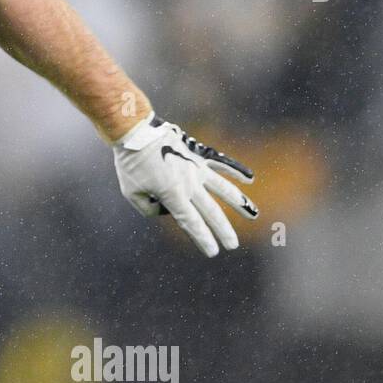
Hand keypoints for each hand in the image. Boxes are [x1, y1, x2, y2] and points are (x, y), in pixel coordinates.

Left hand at [112, 112, 257, 256]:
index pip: (191, 222)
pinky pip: (220, 163)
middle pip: (210, 212)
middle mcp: (189, 183)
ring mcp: (196, 168)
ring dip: (239, 204)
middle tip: (233, 245)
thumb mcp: (132, 193)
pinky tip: (250, 178)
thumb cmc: (129, 163)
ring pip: (223, 189)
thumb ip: (149, 208)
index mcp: (172, 194)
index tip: (213, 251)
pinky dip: (236, 170)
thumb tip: (167, 209)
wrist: (134, 131)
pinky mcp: (197, 155)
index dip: (202, 238)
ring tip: (253, 215)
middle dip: (223, 230)